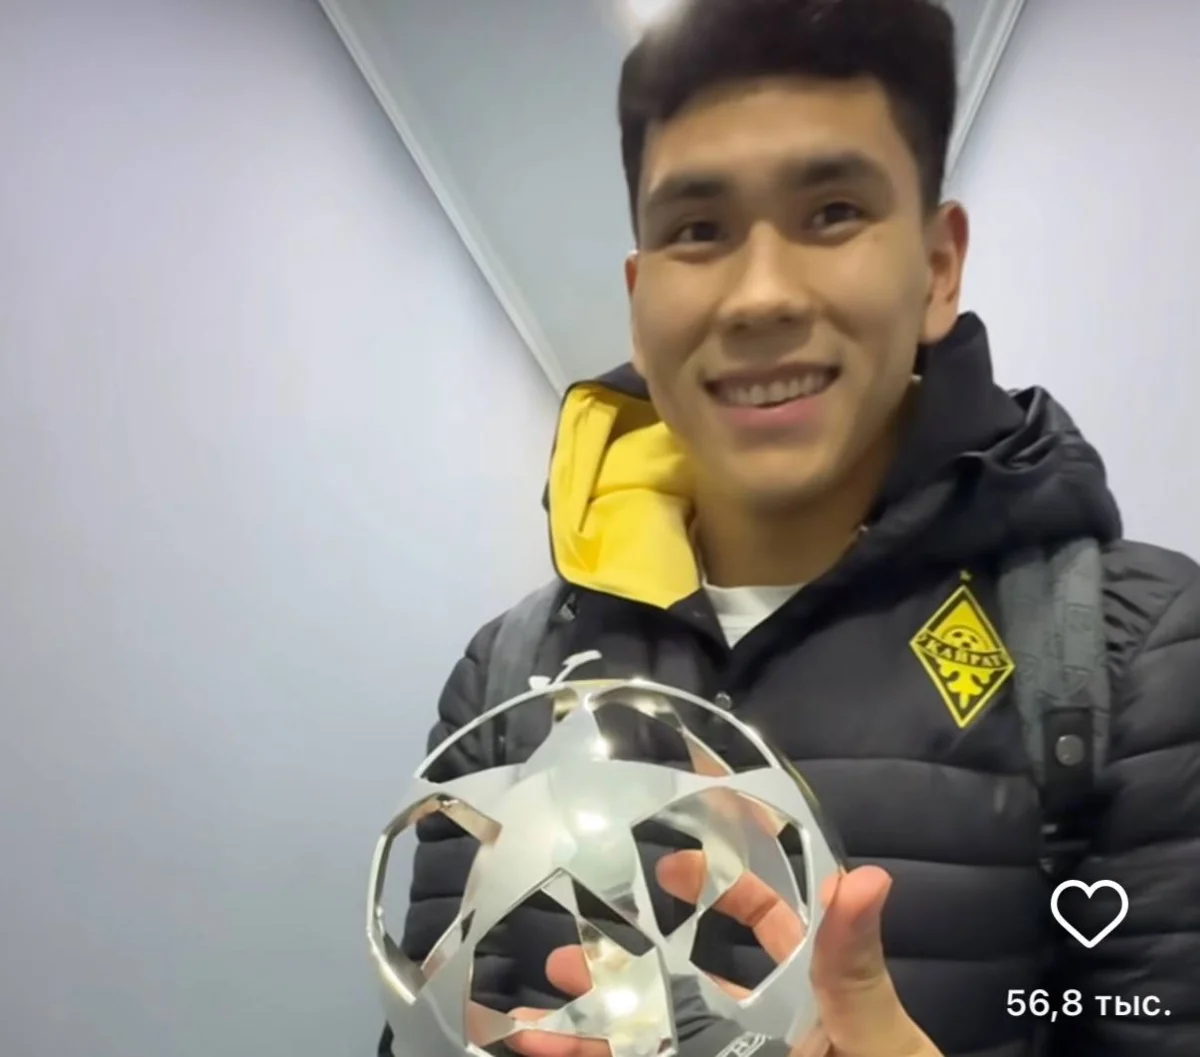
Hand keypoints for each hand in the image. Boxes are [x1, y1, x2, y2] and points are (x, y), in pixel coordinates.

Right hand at [506, 851, 940, 1056]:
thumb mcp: (880, 1041)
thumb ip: (856, 972)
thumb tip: (867, 876)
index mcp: (809, 995)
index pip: (767, 923)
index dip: (721, 886)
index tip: (669, 860)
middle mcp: (764, 1030)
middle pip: (687, 984)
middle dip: (627, 960)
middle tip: (572, 941)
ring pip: (655, 1037)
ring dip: (595, 1023)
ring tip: (537, 1008)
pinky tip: (543, 1052)